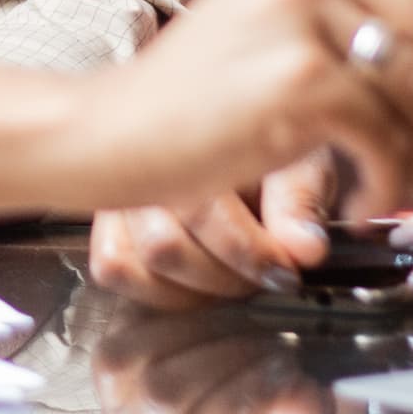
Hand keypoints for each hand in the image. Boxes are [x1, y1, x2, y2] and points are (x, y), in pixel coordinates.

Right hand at [87, 152, 349, 305]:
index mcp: (187, 131)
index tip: (285, 268)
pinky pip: (112, 267)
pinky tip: (197, 279)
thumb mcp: (300, 157)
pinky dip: (156, 288)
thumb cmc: (270, 142)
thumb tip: (304, 249)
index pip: (200, 210)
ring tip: (234, 275)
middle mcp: (138, 157)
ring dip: (192, 285)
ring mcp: (117, 188)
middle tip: (265, 272)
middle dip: (225, 275)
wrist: (240, 125)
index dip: (248, 253)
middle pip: (162, 247)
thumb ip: (299, 201)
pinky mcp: (108, 220)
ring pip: (131, 262)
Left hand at [89, 304, 336, 413]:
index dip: (245, 396)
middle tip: (273, 339)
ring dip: (195, 331)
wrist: (243, 410)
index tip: (288, 366)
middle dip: (225, 358)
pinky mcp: (109, 363)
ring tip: (246, 321)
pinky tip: (210, 306)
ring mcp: (117, 409)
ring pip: (134, 361)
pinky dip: (164, 313)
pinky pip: (122, 333)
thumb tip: (298, 395)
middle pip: (163, 398)